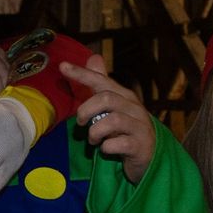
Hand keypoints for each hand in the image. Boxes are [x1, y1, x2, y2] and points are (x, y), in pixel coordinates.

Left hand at [59, 55, 155, 183]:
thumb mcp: (114, 105)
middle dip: (86, 110)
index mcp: (124, 96)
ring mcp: (139, 126)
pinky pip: (120, 144)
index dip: (81, 73)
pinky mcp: (141, 145)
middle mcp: (133, 108)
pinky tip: (106, 149)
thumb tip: (93, 57)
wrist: (149, 155)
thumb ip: (102, 83)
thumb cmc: (127, 129)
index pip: (101, 80)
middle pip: (106, 98)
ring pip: (113, 120)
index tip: (62, 66)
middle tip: (81, 123)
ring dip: (95, 132)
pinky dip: (107, 148)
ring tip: (93, 140)